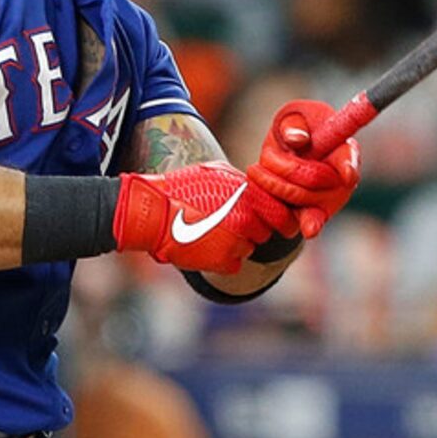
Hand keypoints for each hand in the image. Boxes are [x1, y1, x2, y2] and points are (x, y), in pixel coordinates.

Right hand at [114, 160, 296, 273]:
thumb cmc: (180, 188)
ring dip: (235, 245)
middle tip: (228, 225)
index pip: (282, 213)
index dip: (281, 220)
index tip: (280, 225)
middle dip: (251, 230)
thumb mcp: (214, 172)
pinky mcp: (224, 261)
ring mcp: (237, 241)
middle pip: (264, 232)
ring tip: (210, 234)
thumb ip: (241, 183)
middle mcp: (248, 217)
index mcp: (248, 194)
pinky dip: (224, 260)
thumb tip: (255, 189)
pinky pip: (235, 265)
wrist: (153, 213)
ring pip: (248, 249)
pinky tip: (206, 247)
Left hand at [248, 99, 361, 240]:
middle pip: (313, 178)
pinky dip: (280, 213)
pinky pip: (294, 222)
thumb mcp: (293, 116)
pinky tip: (290, 217)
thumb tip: (297, 139)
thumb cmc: (295, 130)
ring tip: (256, 170)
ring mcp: (327, 203)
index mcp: (343, 151)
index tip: (347, 175)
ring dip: (272, 184)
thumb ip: (293, 123)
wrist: (283, 155)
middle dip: (284, 167)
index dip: (348, 166)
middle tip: (265, 154)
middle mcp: (341, 182)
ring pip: (299, 199)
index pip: (349, 159)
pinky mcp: (309, 220)